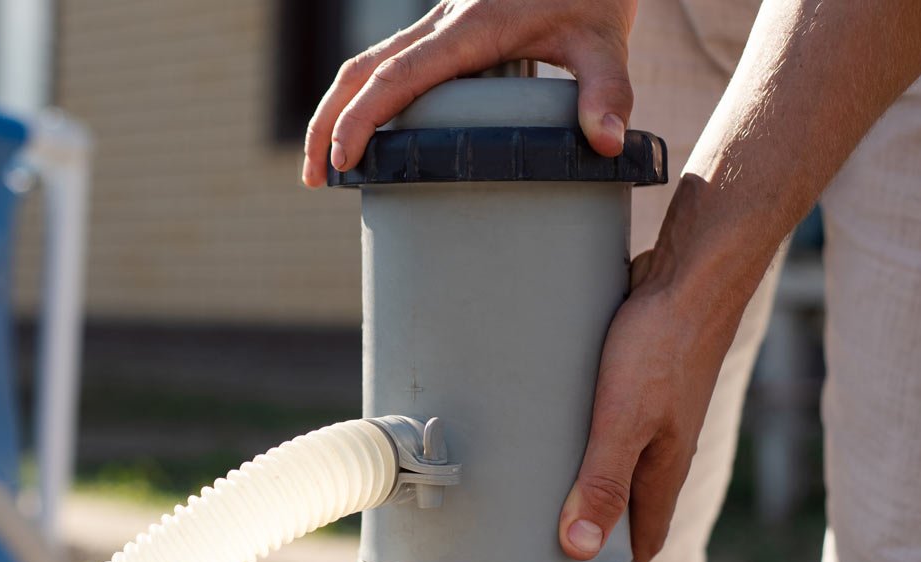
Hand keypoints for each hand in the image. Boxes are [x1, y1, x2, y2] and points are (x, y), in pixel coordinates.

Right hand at [301, 0, 637, 187]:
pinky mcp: (445, 33)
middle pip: (360, 70)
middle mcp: (442, 23)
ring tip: (326, 166)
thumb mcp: (607, 39)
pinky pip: (389, 64)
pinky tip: (367, 133)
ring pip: (366, 64)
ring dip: (336, 111)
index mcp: (469, 28)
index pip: (397, 74)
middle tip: (313, 178)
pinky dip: (363, 99)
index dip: (362, 117)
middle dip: (327, 122)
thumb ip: (607, 89)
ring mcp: (438, 26)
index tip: (344, 160)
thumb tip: (606, 141)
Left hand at [556, 250, 742, 561]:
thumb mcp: (624, 420)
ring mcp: (649, 416)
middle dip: (592, 534)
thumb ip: (603, 482)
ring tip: (534, 502)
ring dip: (584, 485)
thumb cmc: (660, 346)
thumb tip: (578, 549)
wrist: (690, 276)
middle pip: (624, 508)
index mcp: (663, 471)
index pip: (639, 543)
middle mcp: (660, 449)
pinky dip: (578, 442)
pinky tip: (546, 436)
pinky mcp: (633, 383)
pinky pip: (604, 426)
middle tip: (543, 556)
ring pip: (613, 465)